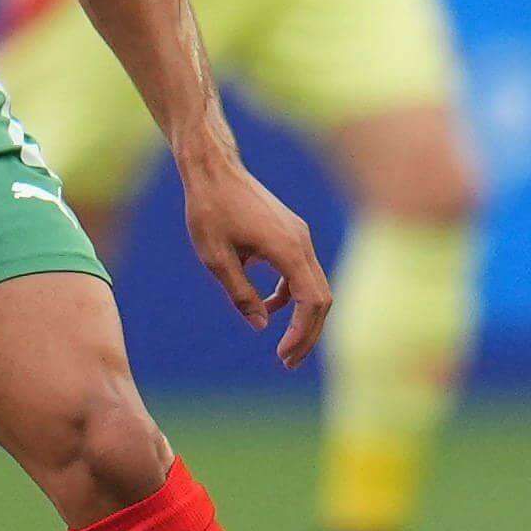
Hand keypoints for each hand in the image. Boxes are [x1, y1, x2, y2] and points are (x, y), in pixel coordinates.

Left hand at [178, 151, 331, 365]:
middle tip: (287, 362)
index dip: (301, 334)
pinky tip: (268, 306)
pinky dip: (291, 294)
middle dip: (307, 333)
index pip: (310, 302)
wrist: (213, 168)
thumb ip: (240, 294)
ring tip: (282, 346)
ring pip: (314, 286)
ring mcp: (299, 235)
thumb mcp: (216, 258)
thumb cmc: (209, 209)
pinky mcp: (291, 232)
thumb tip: (260, 325)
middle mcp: (302, 242)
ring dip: (301, 316)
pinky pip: (301, 271)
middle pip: (321, 298)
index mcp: (288, 249)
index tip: (283, 356)